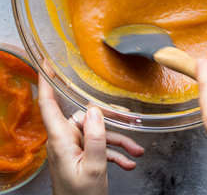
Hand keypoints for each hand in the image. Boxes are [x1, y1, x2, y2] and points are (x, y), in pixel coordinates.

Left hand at [39, 76, 144, 194]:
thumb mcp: (95, 167)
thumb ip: (95, 137)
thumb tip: (95, 110)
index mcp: (61, 141)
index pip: (49, 105)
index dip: (46, 83)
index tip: (46, 64)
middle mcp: (64, 142)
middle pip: (86, 120)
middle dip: (111, 122)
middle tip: (130, 120)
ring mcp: (72, 149)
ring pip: (97, 135)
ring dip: (119, 142)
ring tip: (136, 151)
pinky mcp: (80, 157)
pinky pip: (99, 148)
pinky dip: (114, 154)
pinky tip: (128, 162)